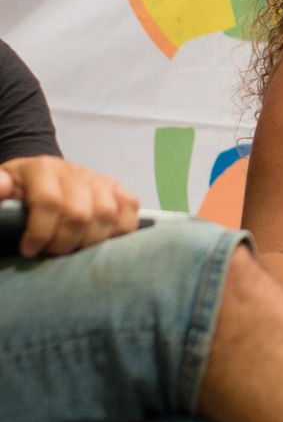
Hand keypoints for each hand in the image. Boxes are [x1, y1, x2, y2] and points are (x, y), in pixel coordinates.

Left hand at [0, 156, 138, 256]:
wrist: (41, 173)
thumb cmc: (19, 188)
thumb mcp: (3, 186)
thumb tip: (2, 188)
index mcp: (43, 169)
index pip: (50, 202)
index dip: (41, 232)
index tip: (29, 250)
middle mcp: (75, 172)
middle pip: (82, 213)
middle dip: (66, 242)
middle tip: (53, 252)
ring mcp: (99, 179)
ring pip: (108, 214)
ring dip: (92, 241)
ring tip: (75, 249)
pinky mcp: (117, 187)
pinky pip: (130, 208)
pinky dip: (121, 229)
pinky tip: (103, 239)